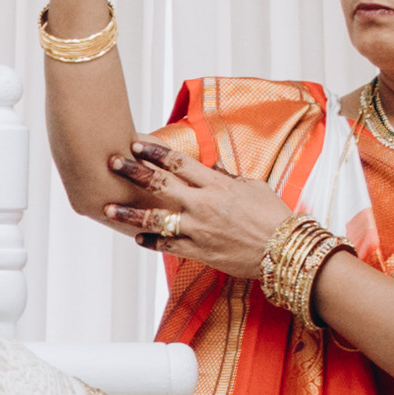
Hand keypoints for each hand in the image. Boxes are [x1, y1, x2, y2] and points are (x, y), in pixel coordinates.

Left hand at [103, 135, 296, 277]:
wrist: (285, 251)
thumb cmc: (274, 217)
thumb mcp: (254, 188)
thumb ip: (230, 177)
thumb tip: (215, 167)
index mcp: (217, 184)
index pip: (179, 161)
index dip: (154, 151)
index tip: (136, 143)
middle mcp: (203, 204)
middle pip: (160, 184)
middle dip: (133, 172)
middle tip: (111, 162)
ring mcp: (199, 229)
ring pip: (156, 219)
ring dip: (129, 213)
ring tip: (108, 207)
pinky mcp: (200, 251)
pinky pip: (169, 246)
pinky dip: (152, 242)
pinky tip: (138, 239)